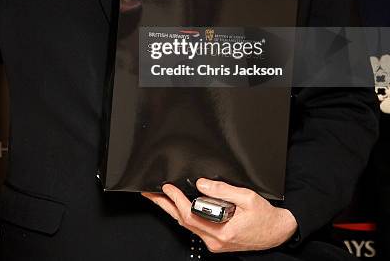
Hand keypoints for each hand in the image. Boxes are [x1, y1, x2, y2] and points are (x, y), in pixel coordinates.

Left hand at [142, 178, 297, 253]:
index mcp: (222, 230)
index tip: (167, 187)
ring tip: (159, 198)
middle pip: (183, 221)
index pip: (191, 214)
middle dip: (165, 205)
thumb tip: (202, 184)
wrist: (277, 232)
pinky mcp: (216, 241)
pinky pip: (195, 228)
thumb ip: (223, 190)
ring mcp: (215, 242)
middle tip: (151, 193)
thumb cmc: (264, 217)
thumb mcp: (247, 198)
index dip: (176, 199)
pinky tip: (177, 208)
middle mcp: (215, 240)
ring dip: (171, 210)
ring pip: (187, 226)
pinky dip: (183, 216)